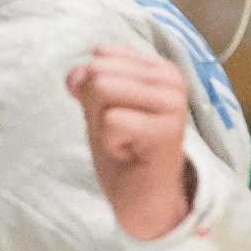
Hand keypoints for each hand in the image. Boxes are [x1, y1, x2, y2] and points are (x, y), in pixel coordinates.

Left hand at [67, 46, 196, 240]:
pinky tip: (130, 153)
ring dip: (102, 123)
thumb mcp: (96, 107)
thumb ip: (86, 82)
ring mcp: (174, 103)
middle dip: (95, 105)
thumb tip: (75, 73)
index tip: (114, 113)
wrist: (141, 196)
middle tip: (118, 131)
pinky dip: (110, 141)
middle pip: (98, 71)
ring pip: (103, 88)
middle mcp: (172, 79)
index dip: (92, 87)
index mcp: (157, 67)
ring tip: (124, 139)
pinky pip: (112, 120)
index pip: (100, 54)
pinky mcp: (169, 129)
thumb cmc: (122, 148)